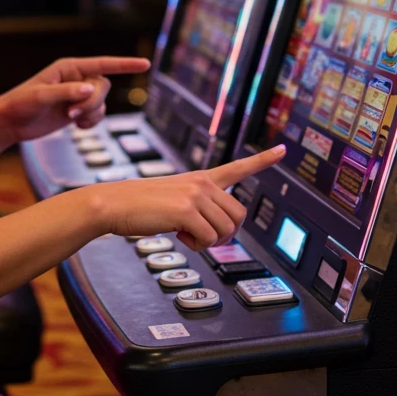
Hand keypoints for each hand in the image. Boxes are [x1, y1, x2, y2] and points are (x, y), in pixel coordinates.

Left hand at [0, 55, 150, 145]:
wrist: (10, 123)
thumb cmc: (20, 104)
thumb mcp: (40, 97)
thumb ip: (66, 92)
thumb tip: (89, 89)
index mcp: (68, 67)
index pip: (102, 64)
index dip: (124, 64)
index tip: (144, 64)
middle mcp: (76, 78)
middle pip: (103, 87)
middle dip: (92, 103)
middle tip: (71, 114)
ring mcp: (77, 95)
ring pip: (102, 103)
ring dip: (91, 114)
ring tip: (70, 119)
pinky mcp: (77, 110)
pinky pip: (98, 115)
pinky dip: (91, 123)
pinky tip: (76, 126)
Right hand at [99, 145, 285, 248]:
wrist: (113, 204)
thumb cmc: (139, 206)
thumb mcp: (173, 199)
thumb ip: (197, 208)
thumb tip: (213, 232)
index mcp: (200, 178)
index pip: (238, 168)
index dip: (263, 160)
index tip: (283, 150)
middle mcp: (202, 183)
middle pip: (239, 216)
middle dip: (225, 233)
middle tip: (201, 235)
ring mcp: (196, 195)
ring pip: (226, 230)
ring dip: (208, 241)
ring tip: (184, 233)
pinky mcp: (187, 210)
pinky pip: (209, 240)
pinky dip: (195, 245)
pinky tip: (177, 235)